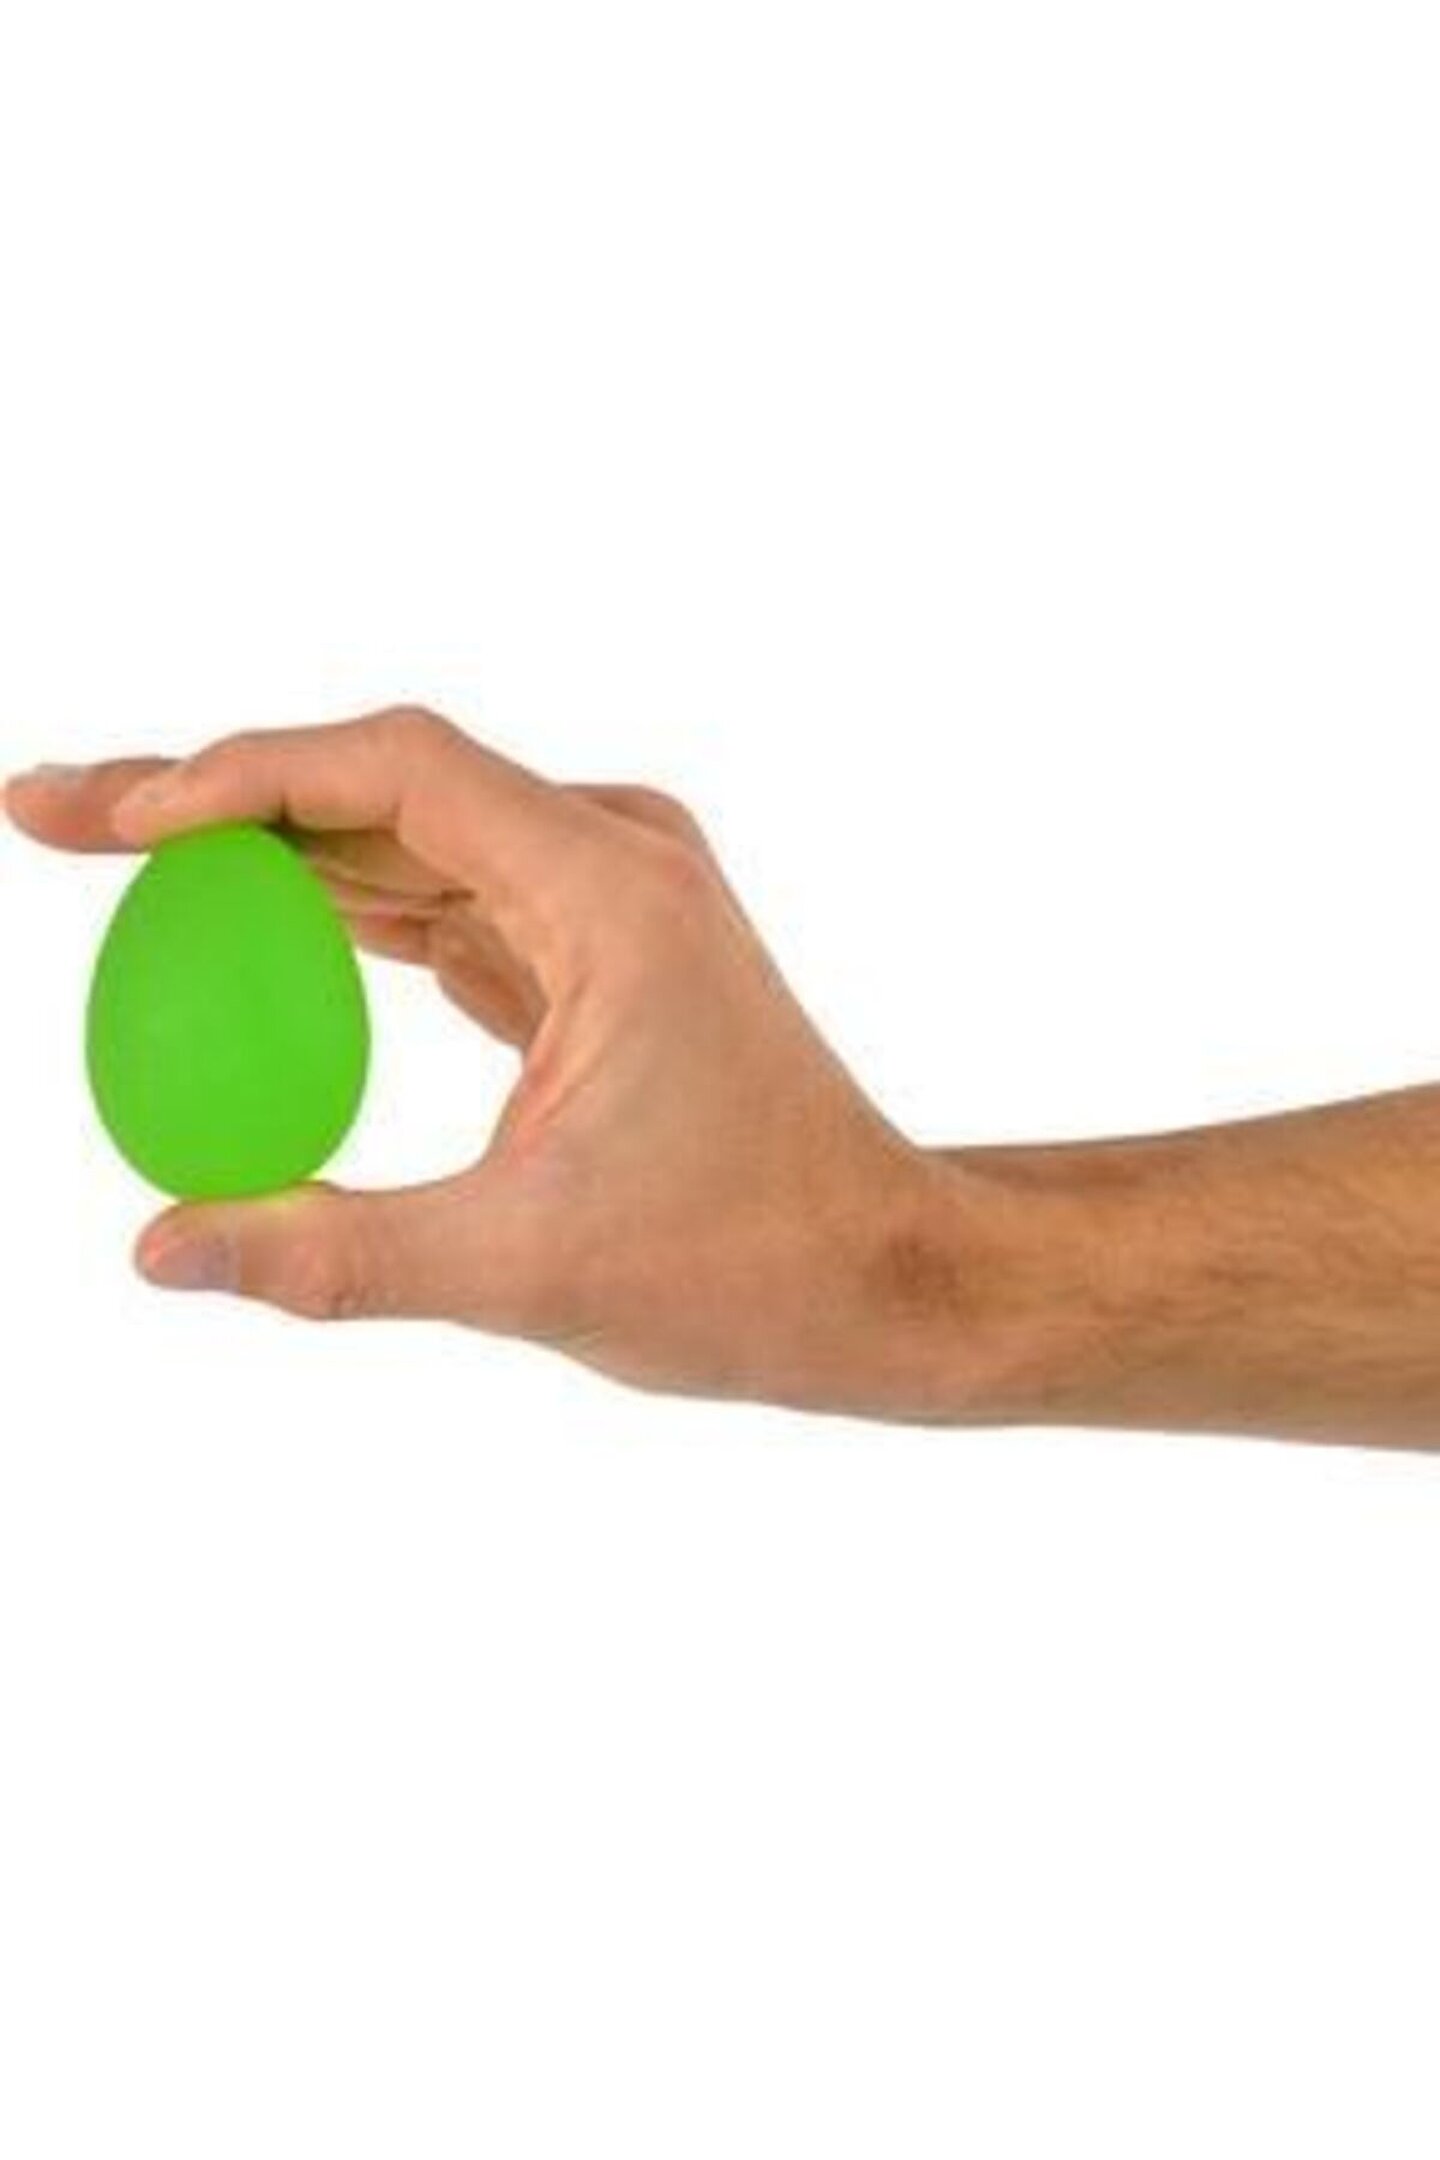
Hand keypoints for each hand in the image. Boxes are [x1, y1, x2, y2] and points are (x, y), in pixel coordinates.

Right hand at [5, 711, 965, 1417]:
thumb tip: (159, 1250)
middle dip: (212, 797)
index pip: (394, 770)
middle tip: (52, 819)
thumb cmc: (749, 1267)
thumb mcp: (526, 1269)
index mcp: (608, 890)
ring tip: (113, 863)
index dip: (241, 773)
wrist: (882, 1278)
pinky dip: (337, 917)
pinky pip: (441, 905)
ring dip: (263, 852)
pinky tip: (241, 936)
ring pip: (402, 839)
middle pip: (376, 786)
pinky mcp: (593, 953)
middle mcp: (612, 861)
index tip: (119, 820)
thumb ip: (334, 1254)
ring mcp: (607, 901)